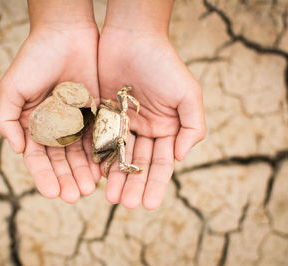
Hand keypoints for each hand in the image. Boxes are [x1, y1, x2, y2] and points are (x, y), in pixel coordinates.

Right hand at [0, 1, 100, 202]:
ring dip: (82, 172)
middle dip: (66, 179)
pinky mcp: (94, 114)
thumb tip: (17, 149)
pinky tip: (102, 170)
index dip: (43, 176)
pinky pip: (97, 138)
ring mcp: (74, 122)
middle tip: (74, 196)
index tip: (51, 193)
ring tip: (88, 189)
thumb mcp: (11, 87)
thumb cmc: (35, 58)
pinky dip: (98, 155)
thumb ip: (5, 118)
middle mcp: (53, 127)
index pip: (36, 158)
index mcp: (31, 124)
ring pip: (79, 154)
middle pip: (59, 161)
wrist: (66, 34)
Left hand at [98, 19, 205, 208]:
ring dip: (115, 177)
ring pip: (118, 156)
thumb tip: (180, 158)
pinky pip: (100, 141)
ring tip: (109, 197)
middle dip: (134, 185)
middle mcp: (146, 130)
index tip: (149, 204)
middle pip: (139, 164)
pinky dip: (99, 158)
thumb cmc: (163, 64)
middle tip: (126, 205)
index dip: (156, 184)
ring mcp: (124, 124)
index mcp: (167, 129)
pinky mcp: (103, 116)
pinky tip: (95, 175)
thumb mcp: (187, 94)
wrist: (131, 38)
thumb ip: (192, 127)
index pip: (162, 163)